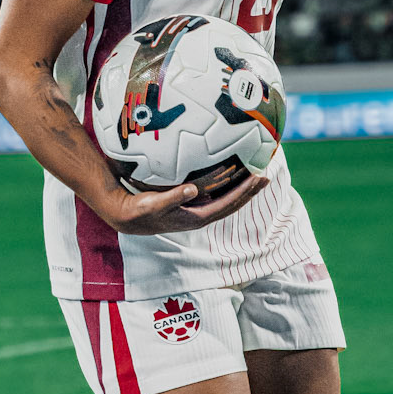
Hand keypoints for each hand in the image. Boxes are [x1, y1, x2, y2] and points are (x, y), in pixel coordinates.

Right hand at [102, 174, 269, 236]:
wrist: (127, 217)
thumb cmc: (140, 211)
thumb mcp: (154, 204)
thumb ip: (173, 197)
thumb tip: (192, 189)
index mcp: (196, 218)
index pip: (227, 204)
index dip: (244, 192)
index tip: (257, 178)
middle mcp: (200, 216)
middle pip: (232, 203)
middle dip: (249, 191)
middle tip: (265, 175)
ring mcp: (196, 211)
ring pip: (226, 200)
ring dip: (242, 190)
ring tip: (255, 176)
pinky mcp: (190, 205)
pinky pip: (216, 196)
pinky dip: (227, 187)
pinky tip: (232, 178)